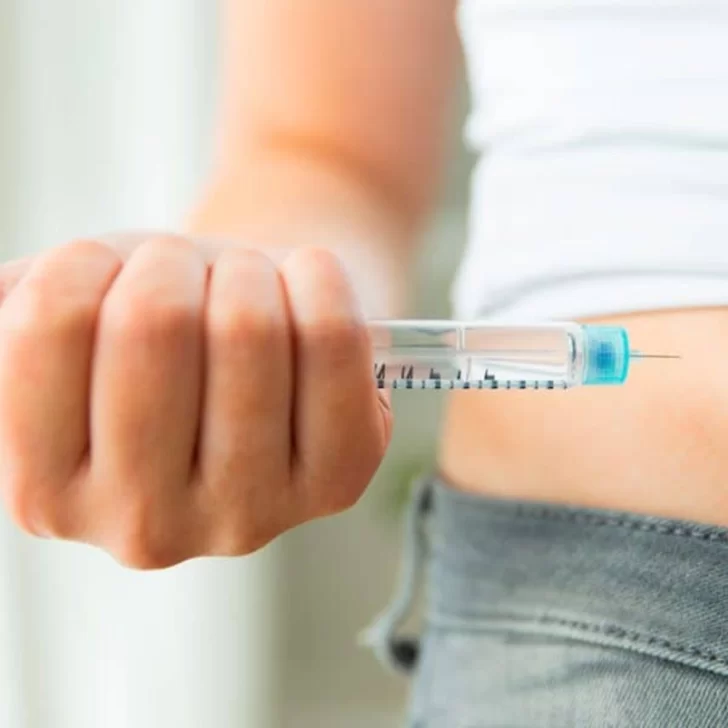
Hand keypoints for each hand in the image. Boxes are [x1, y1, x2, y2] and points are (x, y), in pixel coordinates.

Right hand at [0, 235, 391, 567]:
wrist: (254, 326)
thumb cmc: (159, 320)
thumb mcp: (70, 315)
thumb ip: (17, 314)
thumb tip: (6, 300)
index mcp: (46, 491)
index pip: (49, 322)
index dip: (89, 263)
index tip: (117, 274)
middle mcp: (145, 526)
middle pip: (155, 325)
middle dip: (175, 264)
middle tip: (191, 274)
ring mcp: (249, 513)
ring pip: (248, 327)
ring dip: (246, 269)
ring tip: (247, 286)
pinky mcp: (338, 480)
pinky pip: (332, 335)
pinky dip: (317, 275)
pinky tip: (307, 289)